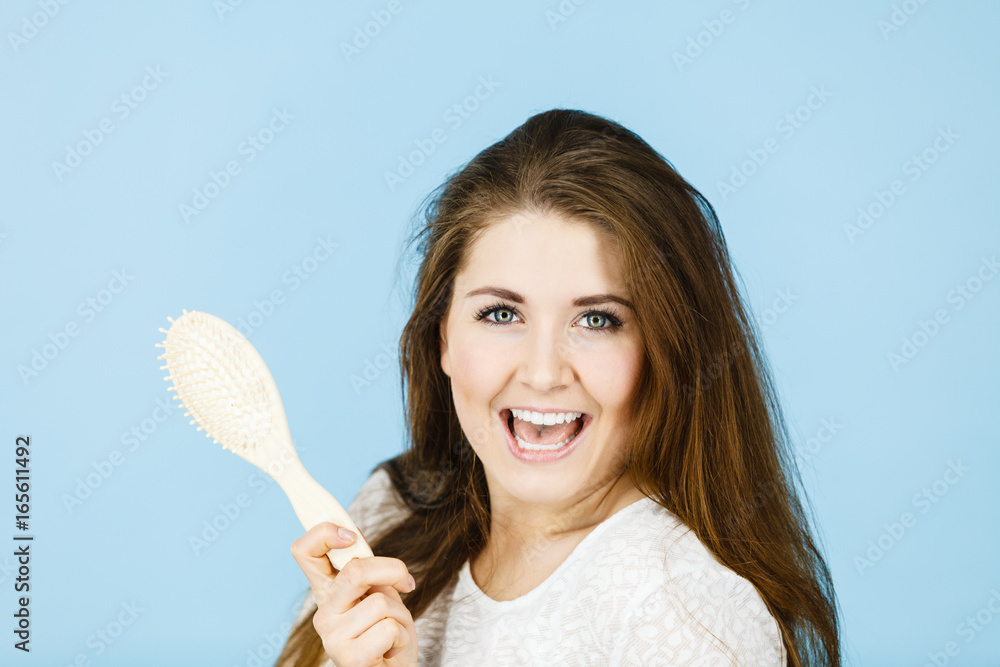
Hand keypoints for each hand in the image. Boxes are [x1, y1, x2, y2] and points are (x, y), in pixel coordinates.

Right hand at [290, 522, 417, 666]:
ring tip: (392, 630)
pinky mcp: (350, 659)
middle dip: (392, 570)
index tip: (350, 535)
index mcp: (327, 591)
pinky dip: (401, 636)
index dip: (323, 533)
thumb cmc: (386, 632)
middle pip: (356, 570)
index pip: (304, 551)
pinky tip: (391, 649)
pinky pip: (388, 629)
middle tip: (405, 582)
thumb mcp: (378, 591)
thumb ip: (366, 568)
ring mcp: (333, 637)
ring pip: (380, 602)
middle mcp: (323, 612)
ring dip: (400, 615)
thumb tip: (353, 533)